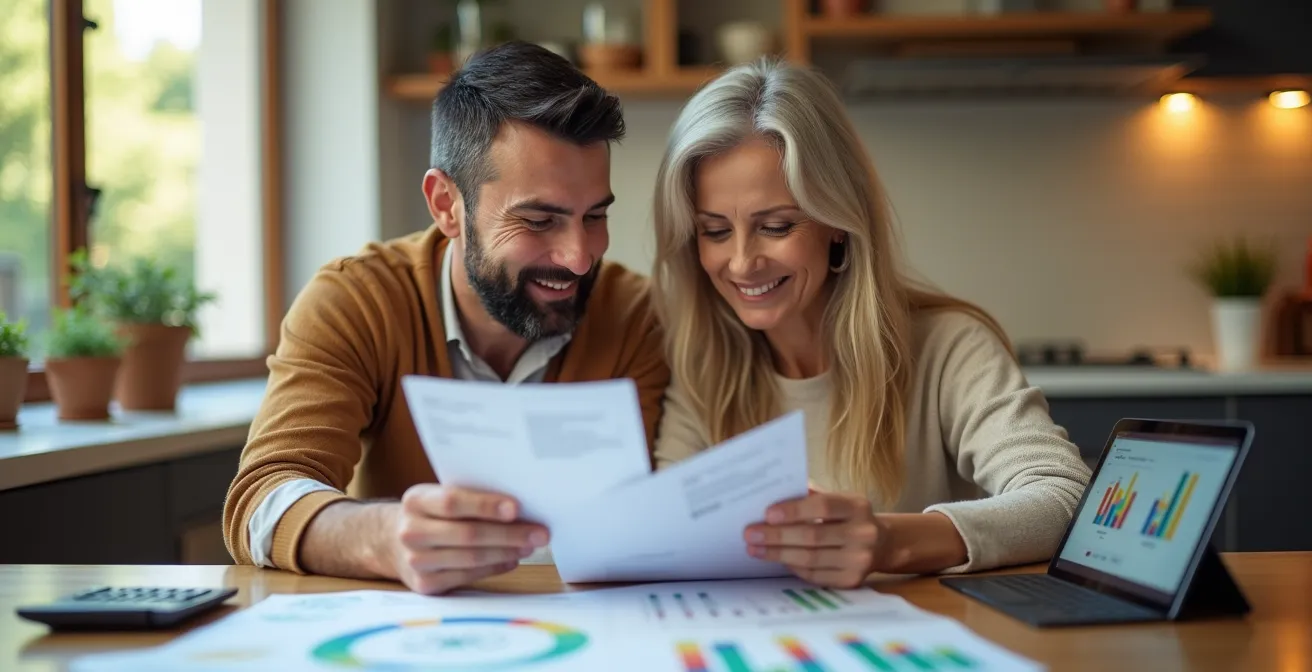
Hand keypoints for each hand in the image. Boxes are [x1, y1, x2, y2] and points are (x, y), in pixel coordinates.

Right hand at [385, 484, 548, 594]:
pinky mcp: (425, 584)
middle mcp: (411, 531)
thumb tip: (518, 507)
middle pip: (468, 534)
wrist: (389, 542)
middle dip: (510, 534)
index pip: (453, 502)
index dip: (486, 505)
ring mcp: (416, 561)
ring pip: (471, 558)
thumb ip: (469, 497)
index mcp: (415, 500)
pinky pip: (468, 576)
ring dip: (507, 552)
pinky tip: (512, 559)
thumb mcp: (437, 497)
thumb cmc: (430, 514)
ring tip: (530, 545)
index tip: (517, 508)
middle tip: (540, 532)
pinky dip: (495, 568)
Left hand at [744, 492, 889, 588]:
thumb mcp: (839, 499)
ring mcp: (859, 560)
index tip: (767, 514)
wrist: (882, 544)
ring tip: (755, 549)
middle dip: (777, 536)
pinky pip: (814, 575)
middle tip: (750, 534)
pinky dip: (792, 567)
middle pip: (812, 536)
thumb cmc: (848, 516)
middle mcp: (863, 534)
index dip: (794, 510)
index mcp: (857, 506)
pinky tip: (776, 559)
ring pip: (810, 559)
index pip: (823, 507)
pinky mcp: (851, 581)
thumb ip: (811, 496)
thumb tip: (772, 495)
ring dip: (777, 554)